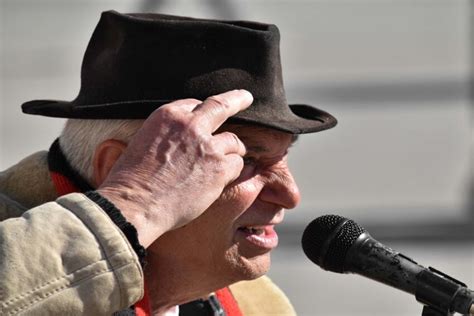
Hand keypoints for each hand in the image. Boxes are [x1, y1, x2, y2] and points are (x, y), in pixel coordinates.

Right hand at [97, 90, 252, 247]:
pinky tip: (224, 180)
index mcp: (167, 116)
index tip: (208, 117)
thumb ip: (165, 136)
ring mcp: (207, 146)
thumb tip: (176, 143)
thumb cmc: (130, 182)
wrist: (134, 206)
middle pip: (221, 105)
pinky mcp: (219, 168)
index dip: (202, 114)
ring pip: (233, 141)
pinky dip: (234, 171)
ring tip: (227, 163)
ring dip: (232, 151)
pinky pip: (238, 164)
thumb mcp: (142, 143)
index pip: (193, 105)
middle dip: (237, 100)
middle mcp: (190, 125)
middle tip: (246, 97)